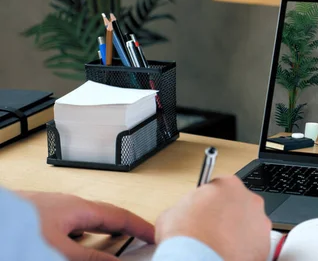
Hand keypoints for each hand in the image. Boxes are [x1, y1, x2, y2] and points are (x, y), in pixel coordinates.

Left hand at [18, 191, 154, 260]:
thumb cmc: (16, 226)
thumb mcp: (59, 250)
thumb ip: (91, 258)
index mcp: (78, 208)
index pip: (119, 216)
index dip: (140, 226)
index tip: (155, 235)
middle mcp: (68, 207)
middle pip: (105, 217)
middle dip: (124, 230)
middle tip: (139, 241)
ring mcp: (53, 212)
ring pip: (86, 224)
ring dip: (102, 235)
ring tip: (112, 247)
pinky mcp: (39, 220)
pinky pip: (70, 228)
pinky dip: (81, 239)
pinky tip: (76, 247)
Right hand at [155, 175, 270, 260]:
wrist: (198, 260)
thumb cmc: (186, 237)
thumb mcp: (172, 212)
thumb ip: (186, 205)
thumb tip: (185, 213)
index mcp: (228, 184)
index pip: (221, 188)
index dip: (211, 201)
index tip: (206, 211)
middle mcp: (249, 199)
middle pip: (239, 204)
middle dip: (228, 215)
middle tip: (213, 229)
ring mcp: (261, 221)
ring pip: (249, 224)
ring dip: (238, 231)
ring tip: (221, 244)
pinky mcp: (265, 244)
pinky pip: (255, 243)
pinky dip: (245, 248)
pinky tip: (230, 253)